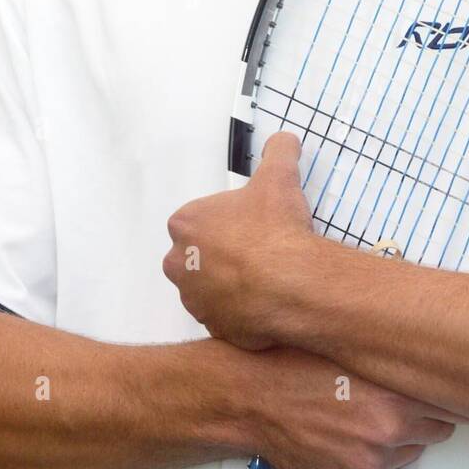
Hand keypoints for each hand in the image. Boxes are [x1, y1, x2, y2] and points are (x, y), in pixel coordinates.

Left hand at [163, 132, 316, 348]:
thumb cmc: (275, 229)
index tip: (250, 224)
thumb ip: (278, 151)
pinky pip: (226, 317)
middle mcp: (180, 263)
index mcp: (186, 224)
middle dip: (222, 254)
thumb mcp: (279, 176)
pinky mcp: (214, 328)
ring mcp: (195, 300)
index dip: (226, 221)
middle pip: (197, 255)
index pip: (198, 219)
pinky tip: (266, 301)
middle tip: (257, 251)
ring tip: (265, 278)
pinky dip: (242, 312)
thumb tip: (284, 141)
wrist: (289, 284)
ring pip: (209, 288)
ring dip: (230, 284)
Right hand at [236, 347, 464, 468]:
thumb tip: (423, 357)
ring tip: (374, 413)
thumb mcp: (353, 349)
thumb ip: (393, 359)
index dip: (449, 392)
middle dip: (427, 413)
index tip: (452, 385)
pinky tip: (356, 432)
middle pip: (439, 428)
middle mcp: (387, 432)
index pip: (451, 403)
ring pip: (413, 451)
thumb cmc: (295, 367)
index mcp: (394, 396)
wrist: (253, 398)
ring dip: (403, 436)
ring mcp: (371, 462)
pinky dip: (378, 456)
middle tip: (408, 397)